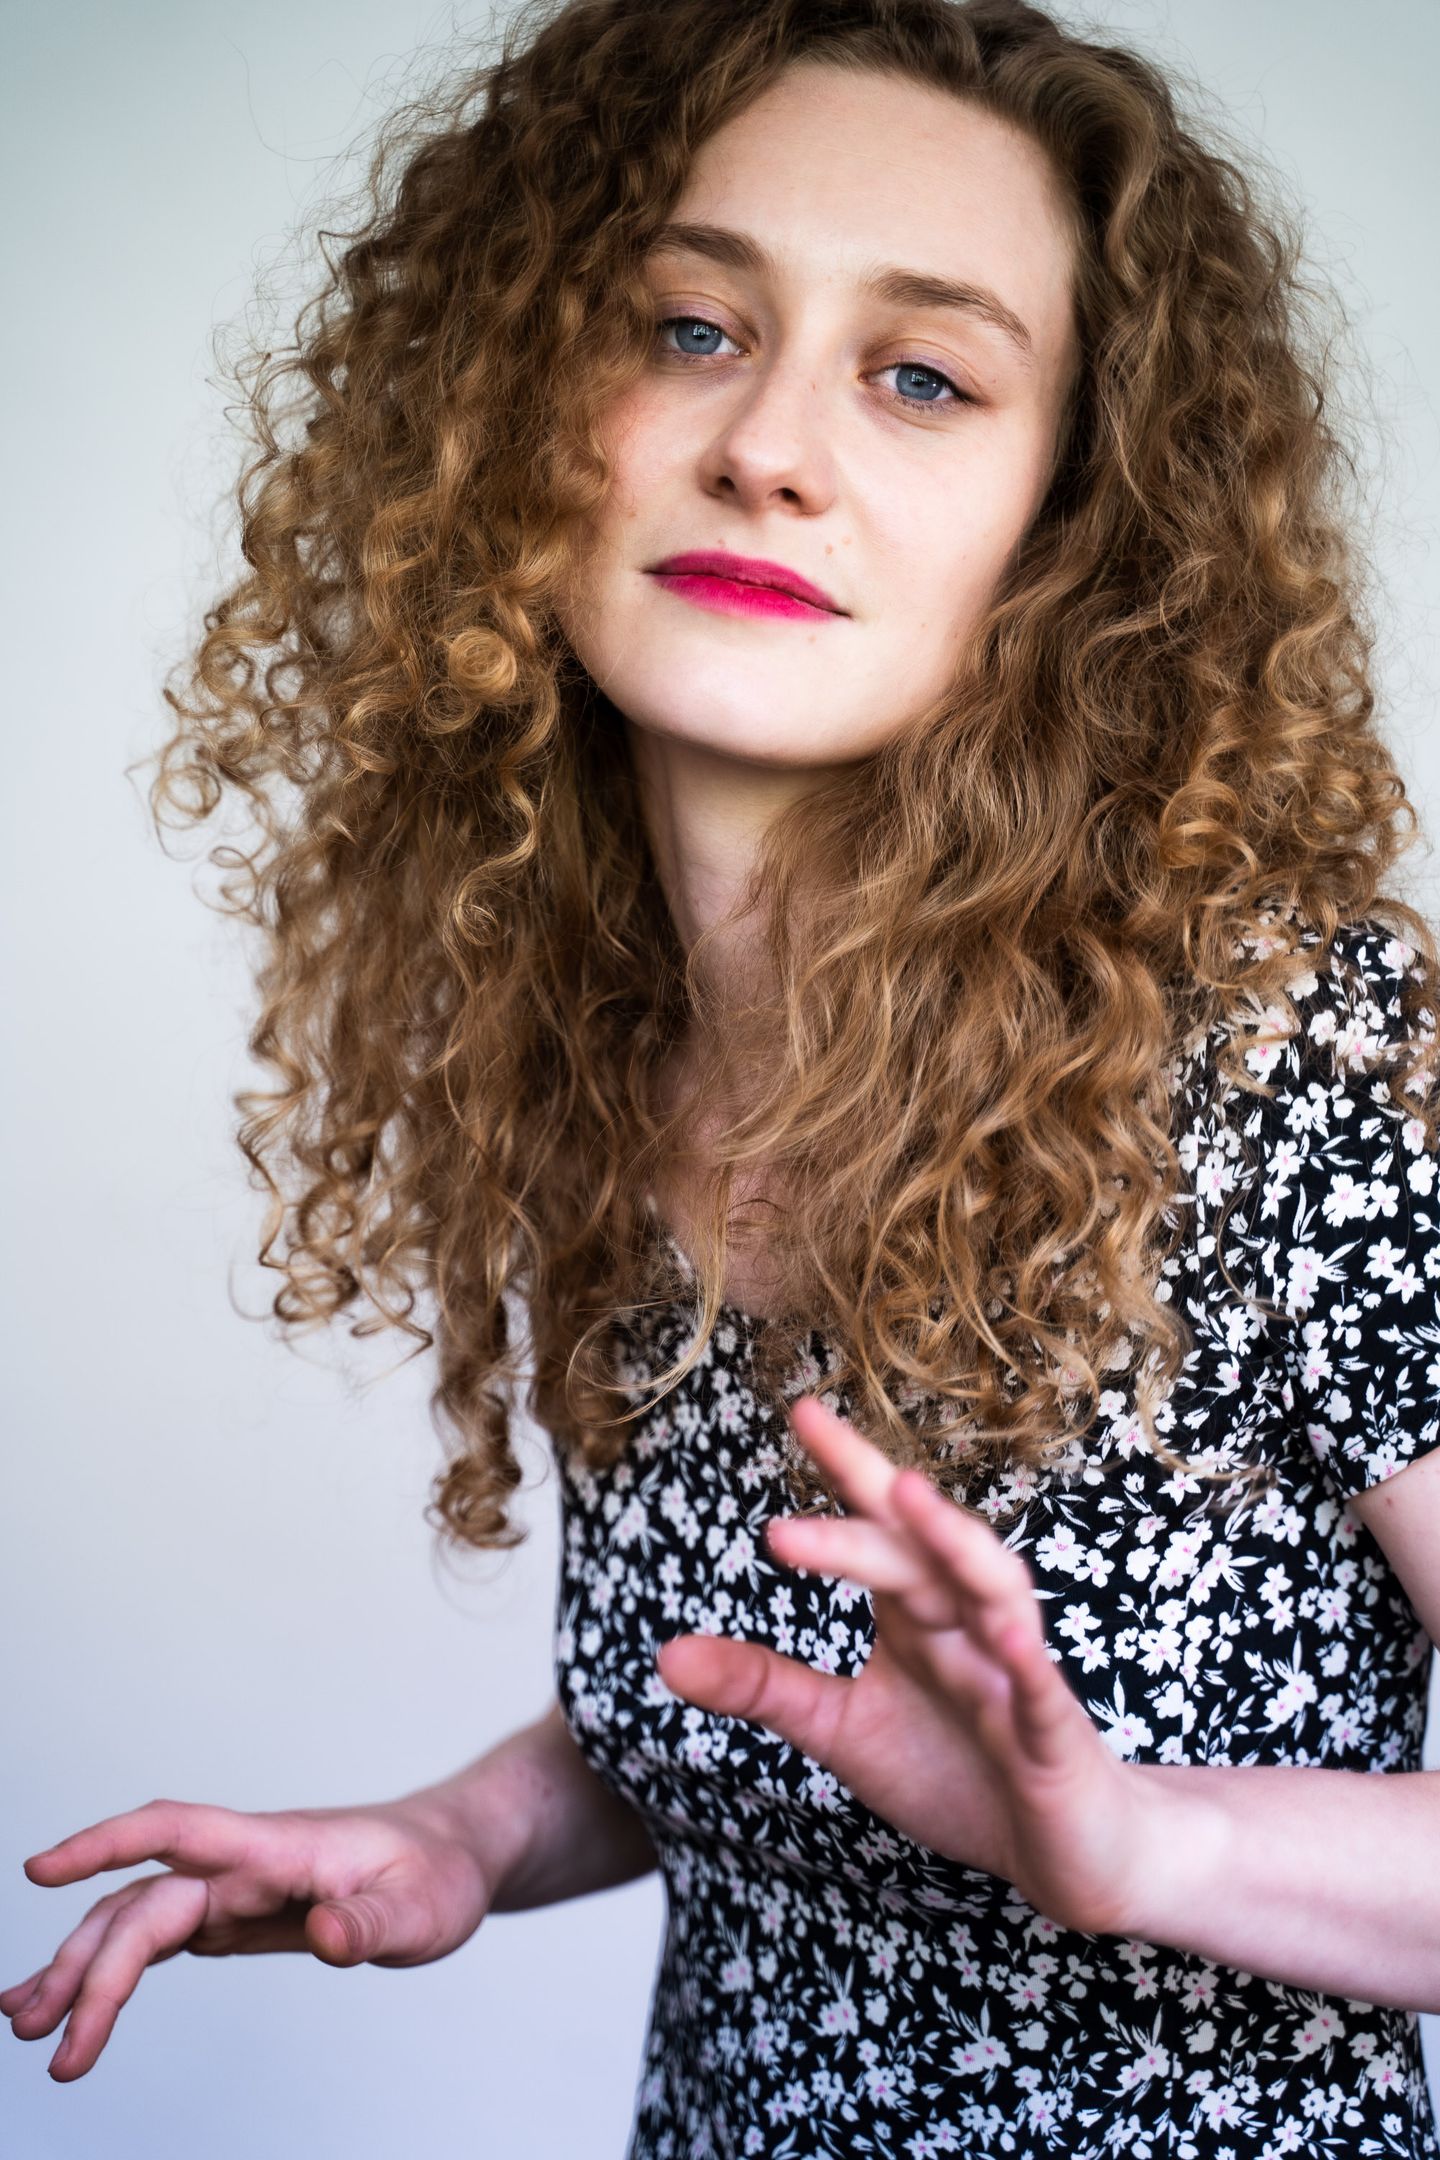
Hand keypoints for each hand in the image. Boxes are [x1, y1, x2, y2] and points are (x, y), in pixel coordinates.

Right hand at [3, 1789, 494, 2080]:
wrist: (452, 1855)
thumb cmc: (438, 1873)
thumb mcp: (424, 1907)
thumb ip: (373, 1923)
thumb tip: (327, 1938)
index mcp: (279, 1847)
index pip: (178, 1831)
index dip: (108, 1844)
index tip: (40, 1871)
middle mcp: (244, 1864)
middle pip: (146, 1903)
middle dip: (87, 1964)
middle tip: (44, 2038)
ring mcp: (234, 1890)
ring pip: (137, 1919)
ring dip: (80, 1966)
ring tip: (26, 2025)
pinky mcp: (236, 1918)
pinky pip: (158, 1939)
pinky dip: (110, 1969)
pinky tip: (74, 2004)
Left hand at [655, 1394, 1164, 1934]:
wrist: (1069, 1852)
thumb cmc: (961, 1773)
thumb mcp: (841, 1729)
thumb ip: (763, 1686)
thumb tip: (664, 1654)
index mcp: (918, 1613)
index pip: (878, 1529)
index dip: (846, 1469)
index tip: (800, 1412)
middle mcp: (970, 1625)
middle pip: (920, 1554)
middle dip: (863, 1524)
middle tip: (791, 1508)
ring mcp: (1018, 1677)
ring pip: (994, 1593)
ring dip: (955, 1544)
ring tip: (909, 1500)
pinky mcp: (1056, 1743)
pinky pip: (1044, 1696)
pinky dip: (1029, 1666)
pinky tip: (1006, 1636)